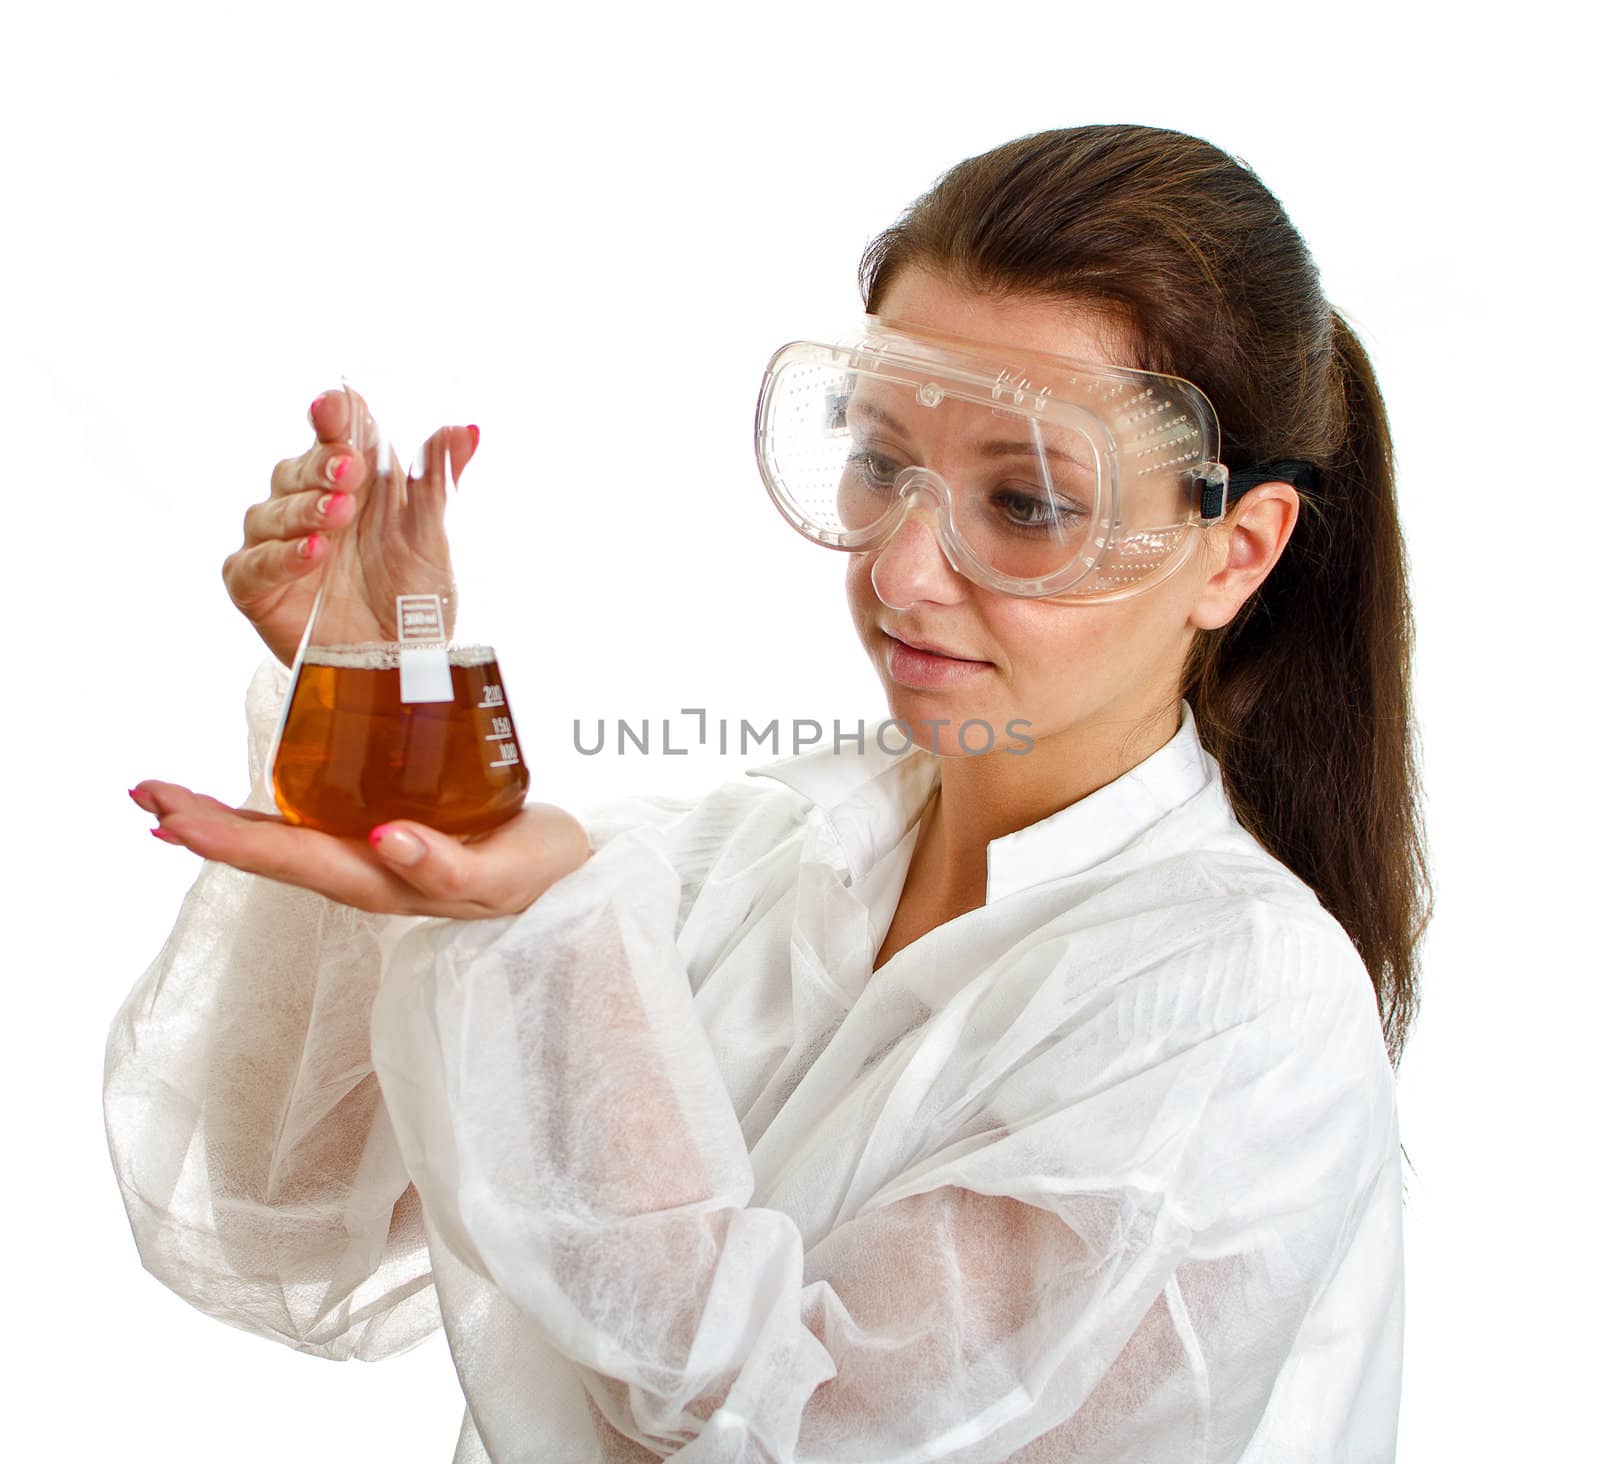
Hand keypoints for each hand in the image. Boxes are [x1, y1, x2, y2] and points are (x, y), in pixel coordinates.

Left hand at [130, 784, 590, 917]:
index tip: (171, 820)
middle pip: (270, 850)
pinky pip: (315, 821)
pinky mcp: (389, 833)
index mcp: (384, 883)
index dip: (228, 841)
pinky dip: (268, 810)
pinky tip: (248, 792)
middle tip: (142, 792)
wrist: (572, 876)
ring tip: (165, 794)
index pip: (292, 861)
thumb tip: (385, 839)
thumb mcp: (504, 872)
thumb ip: (447, 863)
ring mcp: (373, 857)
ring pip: (283, 837)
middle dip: (204, 824)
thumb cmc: (542, 874)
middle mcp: (366, 872)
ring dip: (222, 816)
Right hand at [223, 388, 479, 665]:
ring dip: (306, 509)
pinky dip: (281, 556)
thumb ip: (439, 481)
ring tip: (338, 514)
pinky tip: (313, 551)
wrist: (399, 662)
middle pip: (298, 467)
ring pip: (273, 511)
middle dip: (323, 465)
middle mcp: (306, 502)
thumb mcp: (431, 536)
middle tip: (350, 469)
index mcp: (349, 480)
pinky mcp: (255, 586)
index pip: (333, 433)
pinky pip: (254, 564)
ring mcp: (276, 543)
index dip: (333, 416)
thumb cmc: (411, 593)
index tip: (337, 405)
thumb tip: (466, 429)